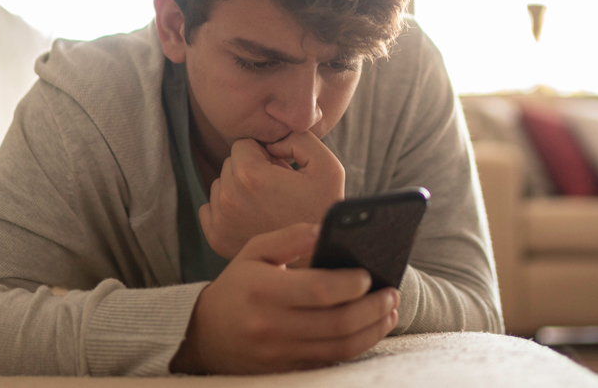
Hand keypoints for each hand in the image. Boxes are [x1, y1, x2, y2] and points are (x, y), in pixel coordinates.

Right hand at [170, 223, 399, 374]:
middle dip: (372, 308)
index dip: (350, 283)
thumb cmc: (238, 286)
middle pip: (337, 322)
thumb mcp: (254, 251)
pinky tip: (372, 328)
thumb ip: (289, 237)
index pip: (318, 290)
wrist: (206, 333)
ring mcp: (281, 352)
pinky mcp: (289, 367)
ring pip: (340, 346)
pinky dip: (358, 344)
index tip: (369, 274)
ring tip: (390, 310)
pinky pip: (332, 360)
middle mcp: (272, 325)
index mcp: (264, 290)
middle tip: (391, 293)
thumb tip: (325, 229)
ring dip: (373, 329)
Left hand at [199, 131, 344, 260]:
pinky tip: (250, 216)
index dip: (264, 153)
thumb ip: (299, 138)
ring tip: (265, 204)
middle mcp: (228, 196)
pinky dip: (225, 209)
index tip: (280, 169)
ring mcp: (220, 219)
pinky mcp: (216, 237)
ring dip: (238, 188)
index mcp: (250, 175)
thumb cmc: (324, 211)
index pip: (243, 144)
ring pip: (220, 185)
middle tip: (276, 188)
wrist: (317, 259)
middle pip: (230, 163)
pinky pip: (208, 208)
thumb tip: (272, 141)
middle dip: (251, 169)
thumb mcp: (327, 166)